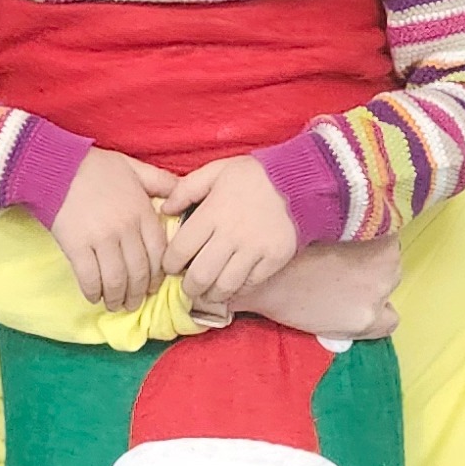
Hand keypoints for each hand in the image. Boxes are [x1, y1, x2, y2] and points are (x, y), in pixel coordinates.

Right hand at [49, 150, 175, 309]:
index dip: (157, 275)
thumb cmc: (95, 166)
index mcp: (142, 211)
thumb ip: (161, 181)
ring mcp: (102, 239)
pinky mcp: (77, 246)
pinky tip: (93, 297)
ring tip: (116, 304)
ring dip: (117, 298)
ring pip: (117, 279)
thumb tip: (181, 195)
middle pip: (139, 271)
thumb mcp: (135, 167)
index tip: (153, 286)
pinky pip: (90, 278)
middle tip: (135, 303)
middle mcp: (126, 228)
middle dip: (138, 293)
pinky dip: (93, 292)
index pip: (158, 252)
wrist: (56, 165)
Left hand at [161, 156, 298, 304]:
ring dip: (211, 295)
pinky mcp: (274, 259)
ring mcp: (254, 250)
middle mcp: (231, 235)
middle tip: (187, 287)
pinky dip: (238, 290)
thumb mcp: (216, 171)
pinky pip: (250, 284)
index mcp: (212, 213)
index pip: (180, 250)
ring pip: (224, 286)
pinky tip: (231, 287)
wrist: (300, 179)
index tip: (170, 266)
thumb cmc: (254, 174)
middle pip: (200, 276)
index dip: (169, 264)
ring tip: (207, 293)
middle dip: (188, 287)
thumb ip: (186, 189)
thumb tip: (165, 209)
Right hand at [227, 237, 400, 338]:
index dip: (370, 239)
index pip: (389, 234)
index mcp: (380, 229)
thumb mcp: (325, 219)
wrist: (261, 276)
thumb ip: (351, 223)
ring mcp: (378, 292)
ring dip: (370, 287)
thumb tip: (360, 224)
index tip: (352, 244)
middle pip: (389, 263)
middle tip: (341, 268)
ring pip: (387, 289)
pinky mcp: (366, 319)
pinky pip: (388, 321)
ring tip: (339, 288)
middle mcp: (389, 261)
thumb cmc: (288, 241)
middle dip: (370, 264)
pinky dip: (377, 317)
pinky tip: (352, 311)